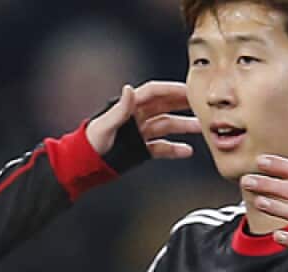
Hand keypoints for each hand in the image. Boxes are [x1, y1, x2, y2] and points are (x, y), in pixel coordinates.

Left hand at [86, 81, 202, 159]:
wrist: (85, 165)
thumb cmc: (90, 142)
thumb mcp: (105, 124)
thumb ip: (120, 109)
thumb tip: (130, 89)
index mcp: (129, 107)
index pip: (154, 93)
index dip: (172, 89)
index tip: (189, 89)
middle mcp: (137, 118)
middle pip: (165, 106)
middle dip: (183, 104)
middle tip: (202, 104)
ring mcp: (141, 133)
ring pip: (167, 126)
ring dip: (184, 126)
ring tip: (200, 128)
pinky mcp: (142, 149)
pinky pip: (162, 147)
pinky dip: (175, 149)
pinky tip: (187, 150)